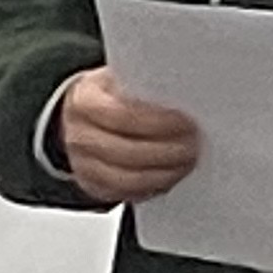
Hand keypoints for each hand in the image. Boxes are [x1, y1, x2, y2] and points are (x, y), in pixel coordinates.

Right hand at [58, 67, 200, 205]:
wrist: (82, 115)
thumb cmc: (110, 94)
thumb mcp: (120, 77)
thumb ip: (144, 85)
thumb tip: (185, 95)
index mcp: (84, 101)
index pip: (121, 115)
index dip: (157, 122)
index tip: (185, 121)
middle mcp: (79, 135)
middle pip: (125, 151)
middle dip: (165, 151)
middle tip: (193, 145)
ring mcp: (82, 164)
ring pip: (125, 179)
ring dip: (162, 174)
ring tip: (187, 162)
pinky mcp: (92, 186)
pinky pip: (124, 194)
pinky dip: (151, 188)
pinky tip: (171, 176)